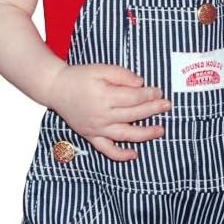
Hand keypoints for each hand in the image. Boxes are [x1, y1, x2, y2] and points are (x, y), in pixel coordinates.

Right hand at [48, 63, 171, 161]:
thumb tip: (141, 84)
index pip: (134, 97)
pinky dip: (120, 155)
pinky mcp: (90, 136)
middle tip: (167, 106)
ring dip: (145, 134)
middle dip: (153, 110)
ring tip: (160, 130)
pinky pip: (107, 150)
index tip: (159, 92)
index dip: (149, 95)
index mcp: (104, 96)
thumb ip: (122, 75)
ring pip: (125, 134)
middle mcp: (102, 115)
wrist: (55, 88)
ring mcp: (96, 128)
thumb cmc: (79, 77)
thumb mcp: (101, 68)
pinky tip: (134, 154)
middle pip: (133, 114)